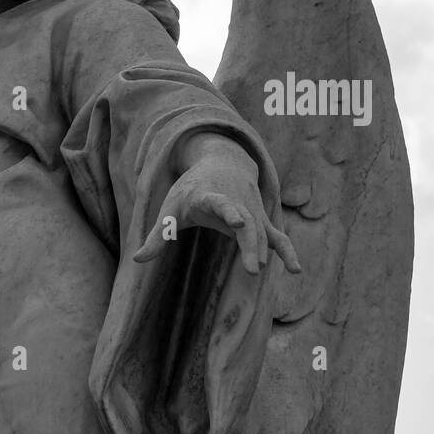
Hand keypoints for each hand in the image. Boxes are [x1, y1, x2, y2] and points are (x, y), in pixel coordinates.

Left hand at [134, 135, 300, 274]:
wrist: (222, 163)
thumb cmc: (190, 191)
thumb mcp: (170, 210)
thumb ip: (156, 237)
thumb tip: (137, 260)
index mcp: (210, 197)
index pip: (220, 203)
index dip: (229, 211)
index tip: (237, 222)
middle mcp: (236, 202)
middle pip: (247, 224)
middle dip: (250, 244)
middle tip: (252, 268)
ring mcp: (252, 211)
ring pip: (262, 232)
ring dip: (264, 250)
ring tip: (258, 270)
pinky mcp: (261, 220)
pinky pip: (277, 236)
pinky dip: (287, 251)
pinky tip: (296, 270)